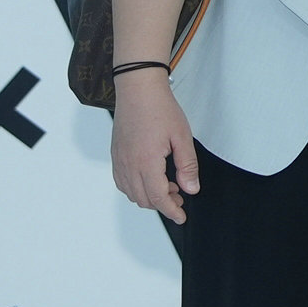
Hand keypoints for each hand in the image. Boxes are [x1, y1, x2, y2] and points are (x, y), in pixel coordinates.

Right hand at [109, 71, 200, 222]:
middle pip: (144, 199)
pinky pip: (122, 181)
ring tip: (170, 186)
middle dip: (163, 204)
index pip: (158, 197)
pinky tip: (151, 179)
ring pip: (131, 193)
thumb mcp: (182, 137)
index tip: (181, 217)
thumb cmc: (160, 109)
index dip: (171, 211)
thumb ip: (187, 166)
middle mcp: (128, 164)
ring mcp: (119, 160)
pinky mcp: (115, 155)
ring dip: (150, 196)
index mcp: (146, 162)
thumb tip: (191, 189)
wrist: (138, 89)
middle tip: (181, 197)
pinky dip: (136, 188)